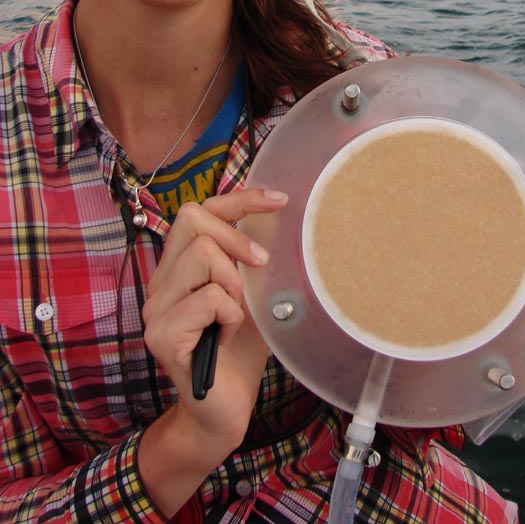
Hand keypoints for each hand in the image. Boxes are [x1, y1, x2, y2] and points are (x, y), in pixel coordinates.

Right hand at [142, 188, 287, 445]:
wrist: (224, 412)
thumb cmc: (241, 351)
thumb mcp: (253, 295)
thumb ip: (252, 262)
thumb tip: (282, 221)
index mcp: (178, 268)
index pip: (198, 213)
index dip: (238, 199)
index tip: (278, 200)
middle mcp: (160, 283)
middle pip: (193, 222)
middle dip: (236, 239)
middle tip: (259, 267)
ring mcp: (156, 310)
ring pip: (201, 257)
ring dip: (233, 282)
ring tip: (236, 314)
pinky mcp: (162, 336)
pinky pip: (208, 299)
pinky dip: (230, 314)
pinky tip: (227, 336)